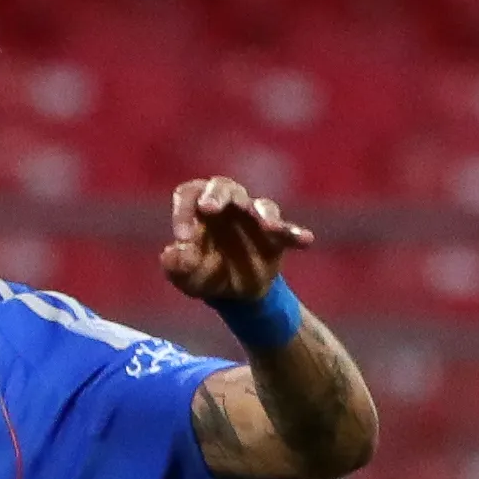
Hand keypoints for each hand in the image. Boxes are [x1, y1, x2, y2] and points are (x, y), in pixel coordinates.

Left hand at [161, 175, 313, 304]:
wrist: (234, 293)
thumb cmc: (204, 275)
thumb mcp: (187, 277)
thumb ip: (177, 266)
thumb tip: (172, 252)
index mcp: (198, 210)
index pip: (189, 194)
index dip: (183, 211)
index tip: (183, 238)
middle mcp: (227, 205)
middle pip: (222, 186)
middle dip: (217, 195)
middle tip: (210, 208)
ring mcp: (253, 217)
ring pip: (259, 205)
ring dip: (263, 213)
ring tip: (268, 225)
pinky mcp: (276, 235)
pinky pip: (287, 231)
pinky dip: (295, 234)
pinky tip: (306, 241)